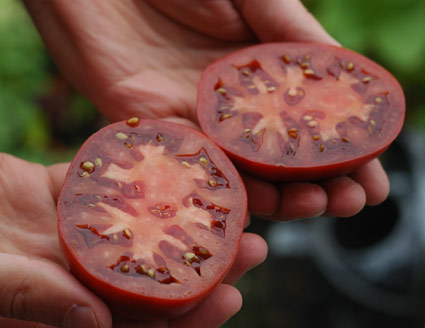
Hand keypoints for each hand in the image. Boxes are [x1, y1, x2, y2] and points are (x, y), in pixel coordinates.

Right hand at [0, 153, 265, 327]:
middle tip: (254, 247)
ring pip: (139, 226)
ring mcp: (71, 231)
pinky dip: (139, 171)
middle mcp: (75, 274)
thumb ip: (33, 304)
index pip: (136, 325)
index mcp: (63, 312)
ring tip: (233, 203)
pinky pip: (106, 182)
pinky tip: (179, 158)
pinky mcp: (61, 193)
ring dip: (184, 217)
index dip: (184, 316)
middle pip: (152, 275)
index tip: (229, 297)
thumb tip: (95, 324)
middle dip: (204, 264)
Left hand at [24, 0, 388, 220]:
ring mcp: (193, 121)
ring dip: (279, 197)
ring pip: (241, 173)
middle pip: (280, 158)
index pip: (309, 122)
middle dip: (320, 184)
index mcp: (259, 73)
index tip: (376, 177)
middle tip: (351, 203)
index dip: (345, 152)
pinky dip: (222, 190)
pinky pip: (191, 169)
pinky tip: (253, 209)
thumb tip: (343, 72)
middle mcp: (229, 106)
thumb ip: (290, 32)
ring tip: (316, 207)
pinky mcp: (151, 130)